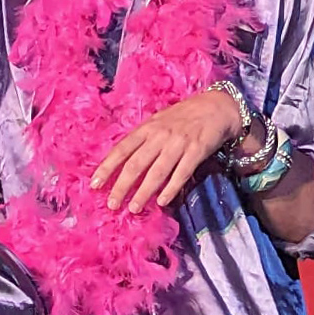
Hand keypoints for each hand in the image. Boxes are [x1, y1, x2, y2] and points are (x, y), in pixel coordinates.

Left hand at [90, 90, 242, 211]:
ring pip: (157, 171)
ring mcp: (179, 143)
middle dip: (122, 186)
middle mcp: (161, 135)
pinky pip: (182, 173)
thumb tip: (125, 159)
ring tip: (134, 208)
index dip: (107, 167)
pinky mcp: (197, 151)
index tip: (95, 184)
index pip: (122, 149)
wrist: (218, 106)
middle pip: (136, 164)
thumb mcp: (160, 120)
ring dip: (144, 192)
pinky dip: (171, 188)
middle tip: (113, 204)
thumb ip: (145, 137)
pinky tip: (162, 202)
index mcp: (148, 128)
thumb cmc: (186, 115)